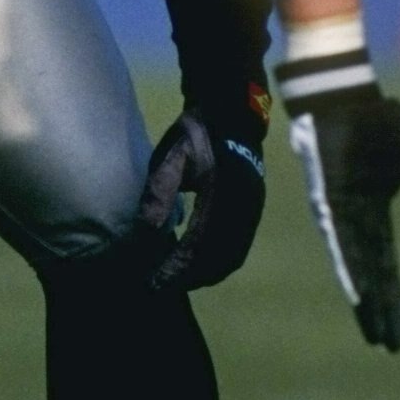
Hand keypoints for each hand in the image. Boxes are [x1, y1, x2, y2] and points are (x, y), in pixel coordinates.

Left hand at [137, 90, 269, 293]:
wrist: (232, 112)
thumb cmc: (196, 133)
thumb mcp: (172, 156)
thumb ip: (159, 193)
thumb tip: (146, 233)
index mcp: (222, 192)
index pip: (197, 244)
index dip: (174, 269)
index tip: (151, 282)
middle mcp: (243, 206)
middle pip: (216, 259)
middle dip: (186, 278)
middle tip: (157, 287)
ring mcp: (253, 209)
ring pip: (230, 258)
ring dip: (203, 275)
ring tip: (174, 281)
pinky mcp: (254, 209)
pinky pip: (238, 249)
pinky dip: (218, 265)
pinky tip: (197, 268)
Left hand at [288, 78, 399, 351]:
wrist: (346, 96)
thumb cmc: (378, 122)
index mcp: (373, 214)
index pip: (385, 266)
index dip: (393, 299)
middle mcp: (354, 221)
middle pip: (372, 276)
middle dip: (381, 311)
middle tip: (390, 346)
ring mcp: (340, 214)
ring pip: (356, 267)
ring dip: (365, 300)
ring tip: (375, 333)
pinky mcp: (330, 203)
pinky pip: (342, 242)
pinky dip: (351, 270)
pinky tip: (358, 296)